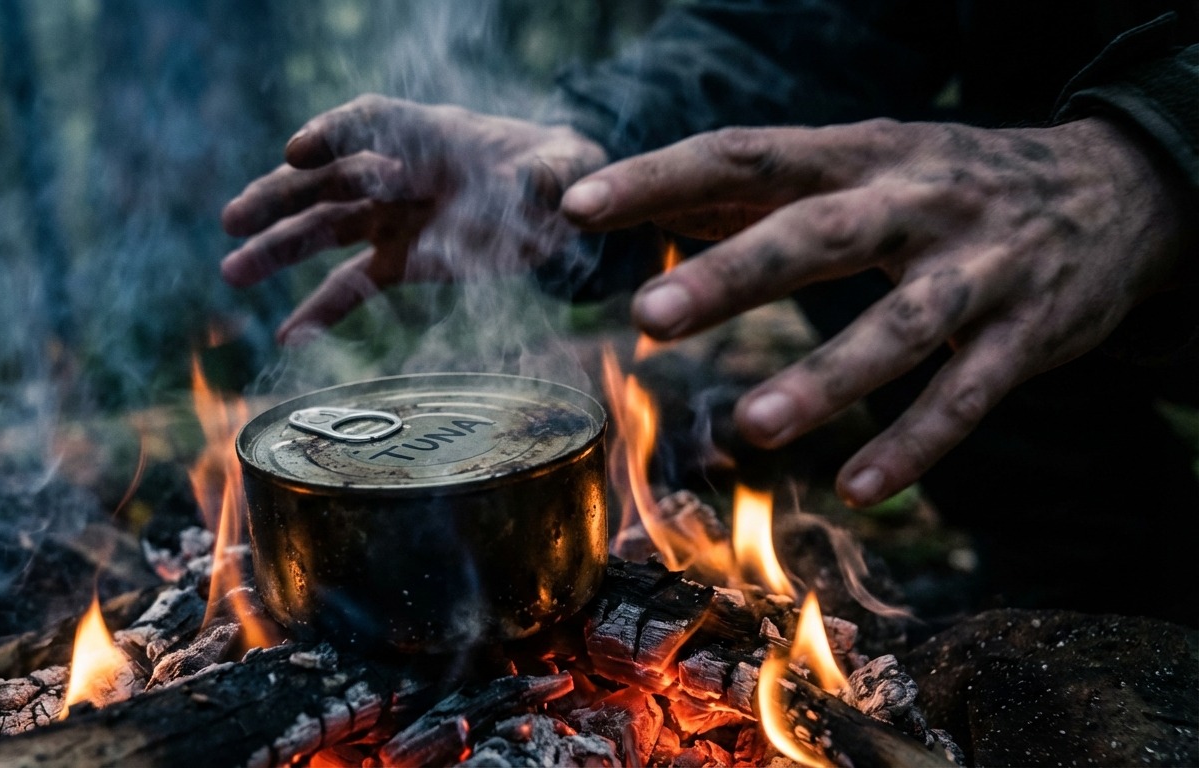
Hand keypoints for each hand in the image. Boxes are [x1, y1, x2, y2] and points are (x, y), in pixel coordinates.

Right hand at [220, 94, 607, 342]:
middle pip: (329, 179)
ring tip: (232, 271)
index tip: (299, 151)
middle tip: (232, 219)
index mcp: (434, 135)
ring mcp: (393, 218)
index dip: (334, 134)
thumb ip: (551, 178)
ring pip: (325, 230)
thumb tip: (536, 189)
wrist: (559, 201)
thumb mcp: (566, 169)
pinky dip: (321, 310)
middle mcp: (400, 173)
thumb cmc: (559, 171)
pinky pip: (352, 285)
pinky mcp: (400, 261)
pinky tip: (288, 337)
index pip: (372, 123)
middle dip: (280, 197)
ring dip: (278, 249)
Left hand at [561, 117, 1191, 504]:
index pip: (748, 154)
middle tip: (650, 314)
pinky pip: (968, 395)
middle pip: (820, 235)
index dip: (663, 177)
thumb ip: (770, 186)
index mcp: (863, 153)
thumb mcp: (871, 159)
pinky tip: (856, 489)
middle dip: (735, 274)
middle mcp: (919, 201)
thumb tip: (657, 209)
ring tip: (749, 427)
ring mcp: (979, 269)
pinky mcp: (1028, 334)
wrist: (1120, 188)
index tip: (579, 205)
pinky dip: (915, 443)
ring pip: (899, 327)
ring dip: (826, 379)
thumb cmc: (957, 180)